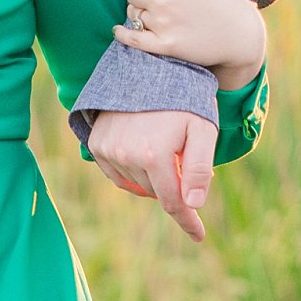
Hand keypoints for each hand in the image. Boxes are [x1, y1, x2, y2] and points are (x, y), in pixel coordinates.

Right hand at [87, 108, 215, 241]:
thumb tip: (193, 204)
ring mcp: (108, 149)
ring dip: (153, 176)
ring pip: (137, 184)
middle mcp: (126, 155)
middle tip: (185, 157)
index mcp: (155, 155)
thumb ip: (200, 168)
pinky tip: (144, 152)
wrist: (149, 65)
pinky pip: (118, 173)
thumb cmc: (184, 97)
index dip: (188, 221)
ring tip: (164, 146)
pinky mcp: (97, 142)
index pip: (174, 202)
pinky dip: (133, 171)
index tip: (199, 235)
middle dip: (174, 184)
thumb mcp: (204, 129)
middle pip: (156, 192)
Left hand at [110, 0, 264, 88]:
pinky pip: (132, 39)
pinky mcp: (166, 45)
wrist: (237, 29)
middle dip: (140, 2)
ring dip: (143, 19)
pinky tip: (120, 31)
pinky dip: (123, 35)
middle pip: (129, 0)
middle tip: (163, 5)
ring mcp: (164, 22)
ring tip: (167, 19)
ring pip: (134, 18)